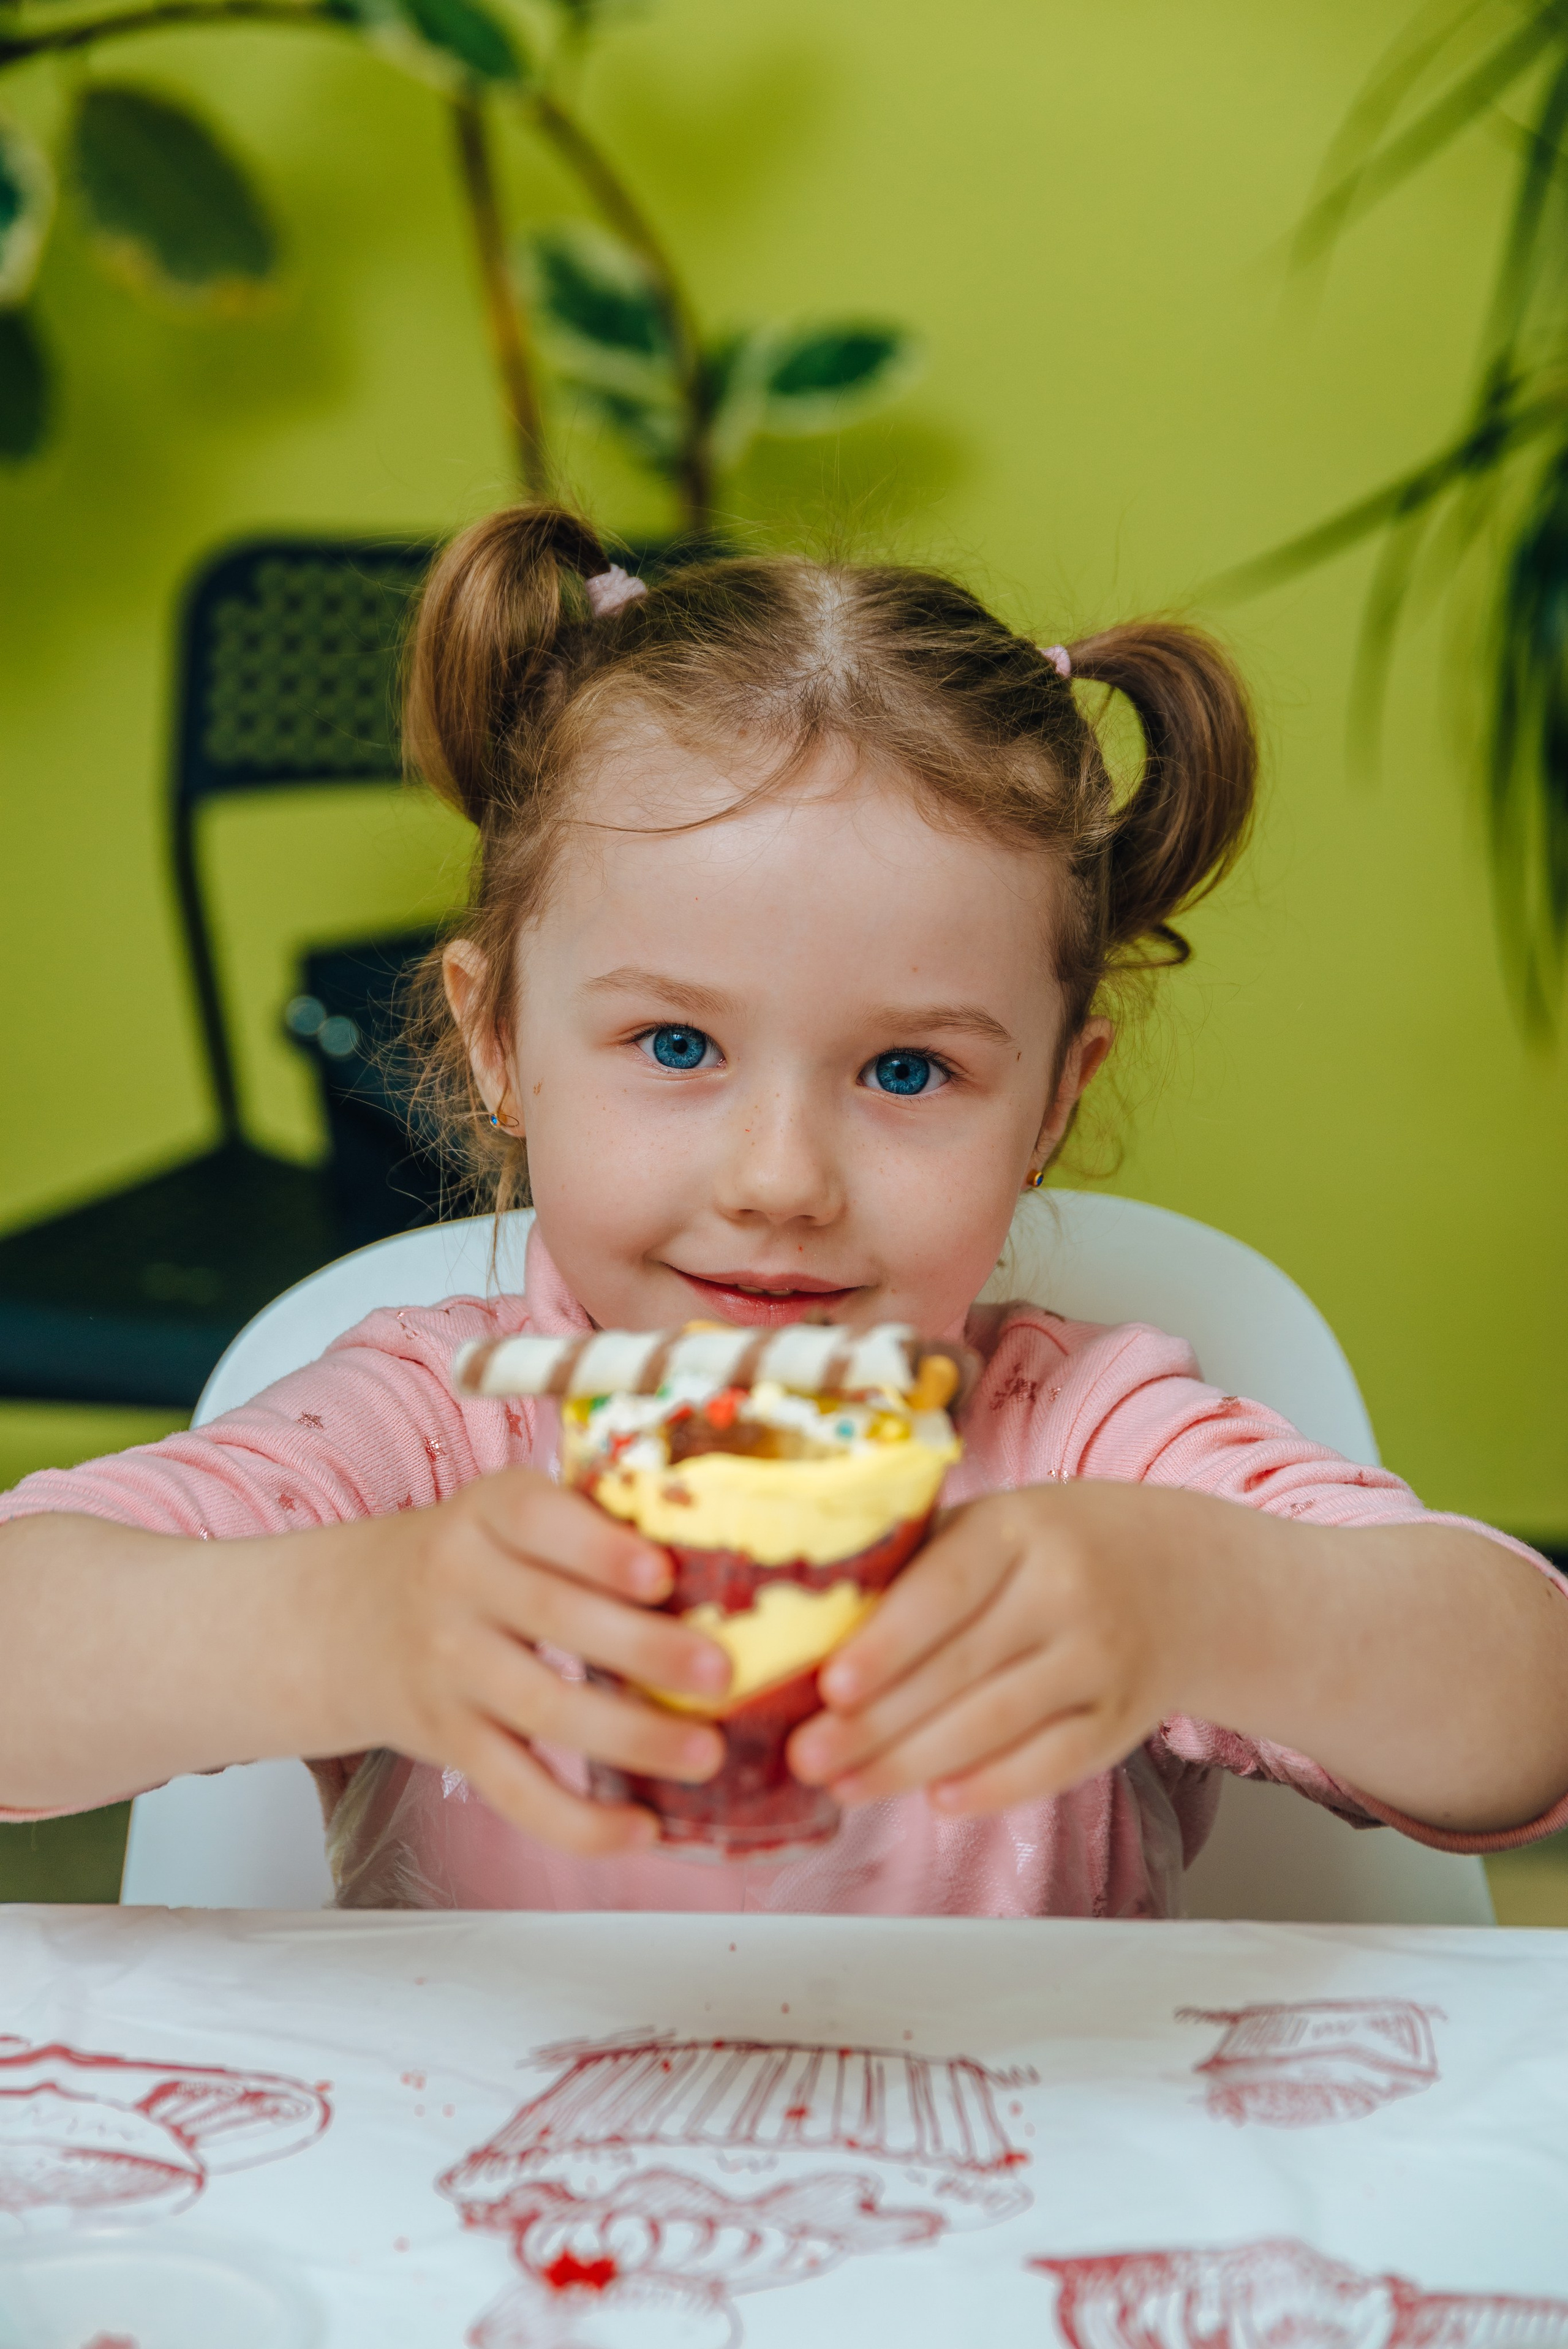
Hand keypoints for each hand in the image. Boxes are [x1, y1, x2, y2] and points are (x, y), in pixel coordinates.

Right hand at [329, 1468, 729, 1855]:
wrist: (349, 1619)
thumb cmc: (474, 1559)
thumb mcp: (508, 1513)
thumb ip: (591, 1521)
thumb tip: (723, 1556)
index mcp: (488, 1513)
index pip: (538, 1519)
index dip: (599, 1548)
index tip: (663, 1574)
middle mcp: (459, 1584)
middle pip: (553, 1618)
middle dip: (644, 1649)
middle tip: (722, 1674)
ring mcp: (450, 1667)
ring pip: (543, 1709)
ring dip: (631, 1737)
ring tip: (705, 1754)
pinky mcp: (450, 1741)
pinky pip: (514, 1789)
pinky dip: (578, 1820)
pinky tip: (640, 1829)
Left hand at [787, 1483, 1219, 1817]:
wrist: (1184, 1574)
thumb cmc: (1053, 1548)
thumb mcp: (994, 1527)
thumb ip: (919, 1568)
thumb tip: (812, 1634)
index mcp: (1019, 1526)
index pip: (946, 1586)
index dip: (888, 1641)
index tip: (830, 1685)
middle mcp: (1067, 1588)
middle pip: (961, 1668)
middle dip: (875, 1723)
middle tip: (807, 1758)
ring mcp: (1101, 1657)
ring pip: (998, 1723)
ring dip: (912, 1764)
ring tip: (846, 1786)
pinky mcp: (1122, 1717)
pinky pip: (1054, 1762)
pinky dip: (994, 1787)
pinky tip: (938, 1801)